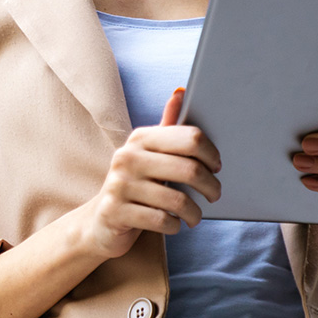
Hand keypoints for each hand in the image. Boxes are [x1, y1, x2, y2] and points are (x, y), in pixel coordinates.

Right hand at [77, 88, 222, 259]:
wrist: (100, 221)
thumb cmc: (135, 184)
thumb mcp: (149, 154)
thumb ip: (167, 127)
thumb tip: (181, 92)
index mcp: (140, 138)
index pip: (190, 138)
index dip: (211, 154)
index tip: (216, 168)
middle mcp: (127, 157)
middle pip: (190, 169)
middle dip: (210, 186)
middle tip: (215, 195)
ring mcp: (119, 185)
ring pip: (178, 201)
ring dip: (195, 213)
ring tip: (196, 216)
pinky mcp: (116, 212)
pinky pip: (162, 221)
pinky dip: (175, 226)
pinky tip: (174, 224)